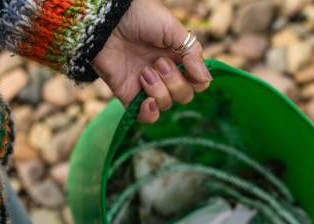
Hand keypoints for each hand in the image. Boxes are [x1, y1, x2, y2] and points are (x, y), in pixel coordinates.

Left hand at [92, 0, 211, 122]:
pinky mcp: (128, 95)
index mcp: (178, 58)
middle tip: (158, 62)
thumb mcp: (173, 29)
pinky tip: (146, 100)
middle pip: (184, 96)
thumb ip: (193, 53)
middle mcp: (164, 74)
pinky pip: (146, 117)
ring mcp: (146, 86)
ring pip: (166, 105)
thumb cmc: (140, 16)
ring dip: (158, 90)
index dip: (196, 81)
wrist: (106, 20)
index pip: (197, 83)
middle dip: (175, 82)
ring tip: (144, 71)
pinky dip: (149, 113)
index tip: (188, 67)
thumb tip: (206, 81)